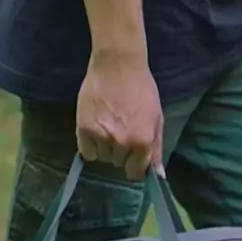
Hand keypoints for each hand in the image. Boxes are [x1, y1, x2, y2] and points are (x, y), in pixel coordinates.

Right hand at [76, 52, 163, 179]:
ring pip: (102, 158)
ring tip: (108, 125)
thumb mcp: (156, 118)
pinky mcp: (84, 130)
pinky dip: (90, 146)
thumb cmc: (140, 89)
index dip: (134, 165)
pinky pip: (87, 153)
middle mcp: (122, 143)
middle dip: (120, 152)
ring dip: (105, 147)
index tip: (132, 157)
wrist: (117, 64)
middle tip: (120, 129)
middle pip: (117, 164)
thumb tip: (157, 176)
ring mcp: (102, 137)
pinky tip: (96, 129)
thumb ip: (156, 149)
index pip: (135, 172)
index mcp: (143, 141)